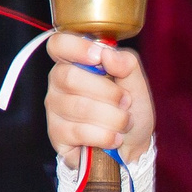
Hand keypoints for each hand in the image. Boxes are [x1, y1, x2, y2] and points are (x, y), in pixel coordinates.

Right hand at [42, 33, 154, 167]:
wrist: (132, 147)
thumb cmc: (130, 110)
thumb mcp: (136, 82)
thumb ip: (125, 63)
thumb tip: (107, 54)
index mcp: (75, 62)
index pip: (59, 44)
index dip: (76, 48)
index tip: (98, 58)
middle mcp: (58, 83)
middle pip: (70, 77)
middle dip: (107, 92)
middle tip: (125, 102)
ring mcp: (54, 109)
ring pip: (79, 107)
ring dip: (112, 117)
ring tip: (124, 122)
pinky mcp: (57, 135)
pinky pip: (79, 132)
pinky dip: (105, 136)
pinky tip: (114, 138)